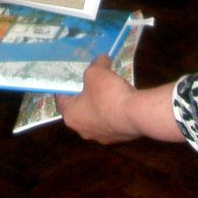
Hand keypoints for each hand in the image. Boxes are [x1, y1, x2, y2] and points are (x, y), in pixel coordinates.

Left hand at [57, 58, 183, 144]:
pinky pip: (110, 123)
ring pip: (95, 118)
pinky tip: (121, 103)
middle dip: (84, 96)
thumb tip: (102, 59)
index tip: (72, 79)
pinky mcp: (116, 138)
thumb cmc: (108, 94)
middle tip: (90, 83)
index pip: (61, 100)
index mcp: (71, 115)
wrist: (136, 115)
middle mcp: (82, 129)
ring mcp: (100, 136)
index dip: (66, 87)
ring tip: (108, 92)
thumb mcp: (97, 72)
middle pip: (78, 110)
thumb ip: (96, 64)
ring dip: (99, 106)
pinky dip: (112, 113)